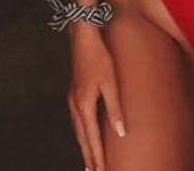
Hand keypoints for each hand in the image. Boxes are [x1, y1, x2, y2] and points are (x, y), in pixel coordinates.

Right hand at [67, 24, 125, 170]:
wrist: (84, 37)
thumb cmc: (100, 57)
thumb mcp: (111, 82)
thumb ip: (115, 108)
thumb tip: (121, 132)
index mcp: (84, 105)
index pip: (92, 138)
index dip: (98, 156)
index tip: (103, 170)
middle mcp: (75, 105)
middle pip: (82, 138)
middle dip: (89, 156)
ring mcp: (72, 99)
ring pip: (78, 130)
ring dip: (84, 146)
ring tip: (90, 160)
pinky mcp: (74, 93)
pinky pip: (77, 120)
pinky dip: (82, 133)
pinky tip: (86, 134)